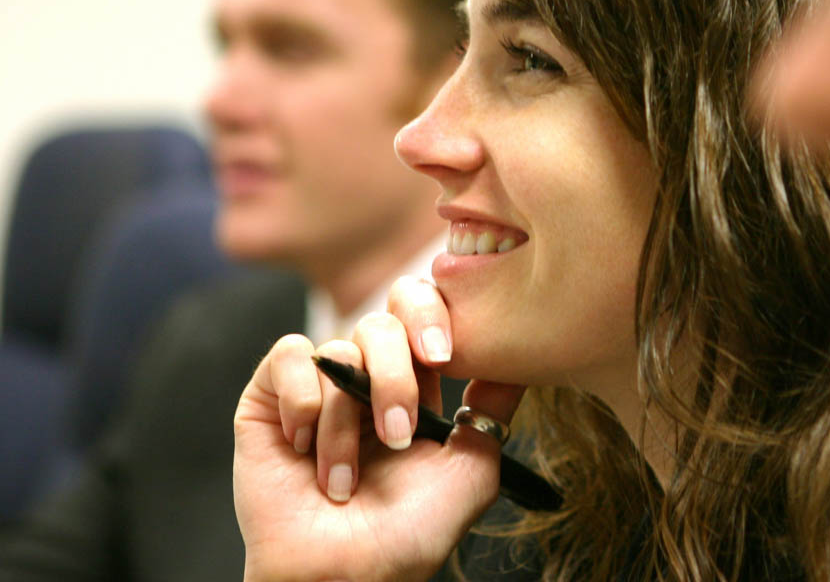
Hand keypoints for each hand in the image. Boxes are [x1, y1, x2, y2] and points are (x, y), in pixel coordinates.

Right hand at [233, 277, 523, 581]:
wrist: (340, 576)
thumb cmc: (406, 535)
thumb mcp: (471, 472)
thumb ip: (493, 411)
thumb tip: (519, 357)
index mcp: (416, 384)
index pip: (426, 313)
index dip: (434, 317)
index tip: (442, 356)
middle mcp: (367, 377)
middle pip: (385, 322)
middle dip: (394, 376)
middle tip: (399, 431)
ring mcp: (319, 385)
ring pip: (339, 349)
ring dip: (346, 422)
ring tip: (345, 481)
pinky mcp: (270, 396)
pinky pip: (289, 356)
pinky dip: (301, 399)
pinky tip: (302, 446)